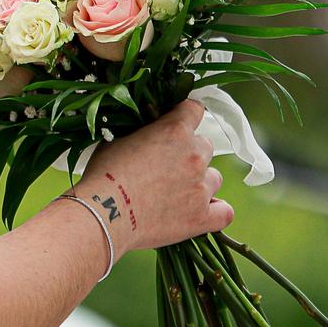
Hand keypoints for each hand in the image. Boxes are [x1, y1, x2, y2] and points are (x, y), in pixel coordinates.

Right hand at [72, 100, 232, 252]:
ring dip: (200, 182)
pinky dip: (216, 210)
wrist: (102, 214)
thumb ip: (142, 132)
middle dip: (188, 153)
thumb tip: (149, 130)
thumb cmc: (103, 176)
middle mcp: (194, 156)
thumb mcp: (117, 139)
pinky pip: (224, 212)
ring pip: (214, 178)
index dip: (184, 116)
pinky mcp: (201, 216)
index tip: (176, 125)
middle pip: (205, 146)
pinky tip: (201, 210)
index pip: (194, 110)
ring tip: (175, 193)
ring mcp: (201, 187)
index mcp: (175, 130)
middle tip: (165, 167)